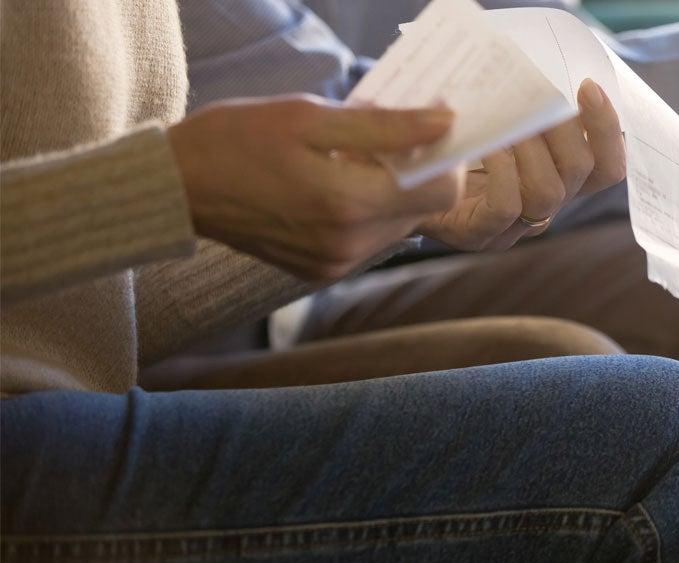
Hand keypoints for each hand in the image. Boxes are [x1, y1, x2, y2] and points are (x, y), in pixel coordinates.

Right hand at [169, 94, 463, 280]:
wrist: (177, 187)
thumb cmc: (237, 140)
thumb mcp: (310, 117)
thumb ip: (386, 126)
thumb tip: (445, 123)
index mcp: (349, 204)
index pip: (443, 192)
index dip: (444, 158)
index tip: (427, 130)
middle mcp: (348, 245)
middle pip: (423, 209)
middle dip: (415, 172)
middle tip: (381, 137)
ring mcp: (335, 265)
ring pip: (399, 225)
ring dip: (390, 191)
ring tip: (349, 160)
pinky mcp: (322, 272)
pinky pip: (370, 239)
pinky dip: (366, 210)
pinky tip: (333, 185)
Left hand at [418, 79, 626, 250]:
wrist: (396, 186)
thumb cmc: (448, 147)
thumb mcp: (491, 122)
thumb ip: (518, 107)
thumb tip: (532, 65)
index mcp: (556, 180)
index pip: (608, 168)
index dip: (608, 129)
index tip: (587, 86)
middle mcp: (543, 207)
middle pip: (583, 173)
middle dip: (564, 128)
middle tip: (537, 98)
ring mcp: (514, 227)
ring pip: (550, 193)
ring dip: (531, 147)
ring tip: (508, 122)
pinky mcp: (480, 234)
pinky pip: (507, 206)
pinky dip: (501, 170)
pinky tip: (486, 145)